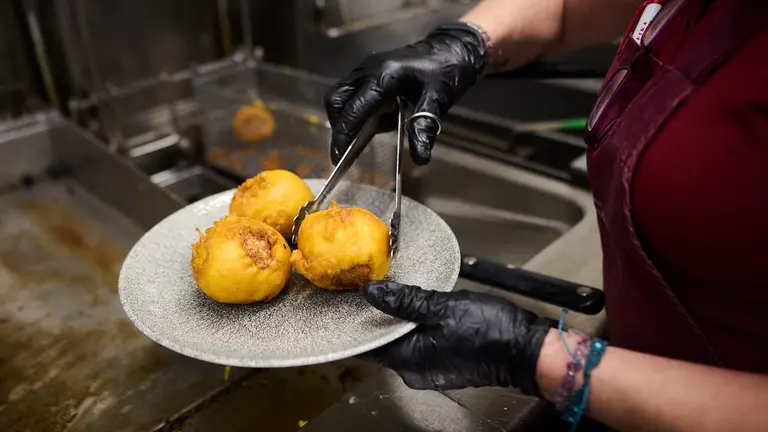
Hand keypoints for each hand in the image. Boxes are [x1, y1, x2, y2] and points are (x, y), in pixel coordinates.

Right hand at [324, 23, 487, 165]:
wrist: (451, 49)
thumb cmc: (446, 72)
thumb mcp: (438, 100)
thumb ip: (424, 127)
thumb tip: (420, 158)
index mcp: (384, 75)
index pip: (354, 109)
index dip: (344, 135)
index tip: (338, 159)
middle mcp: (368, 69)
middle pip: (336, 100)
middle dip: (338, 127)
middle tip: (344, 151)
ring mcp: (365, 68)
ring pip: (340, 96)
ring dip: (345, 119)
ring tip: (361, 138)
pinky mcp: (367, 71)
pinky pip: (351, 93)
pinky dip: (355, 111)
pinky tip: (375, 122)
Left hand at [361, 281, 550, 393]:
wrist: (527, 350)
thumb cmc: (490, 332)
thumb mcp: (441, 307)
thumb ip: (405, 300)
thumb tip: (373, 293)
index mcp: (409, 361)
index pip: (367, 345)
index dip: (354, 322)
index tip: (346, 300)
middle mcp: (415, 370)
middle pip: (382, 342)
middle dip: (374, 315)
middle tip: (366, 286)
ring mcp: (431, 366)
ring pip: (401, 340)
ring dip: (395, 317)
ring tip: (388, 289)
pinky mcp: (445, 358)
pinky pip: (418, 340)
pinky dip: (412, 323)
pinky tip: (413, 302)